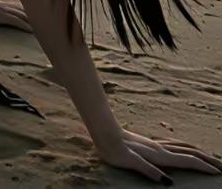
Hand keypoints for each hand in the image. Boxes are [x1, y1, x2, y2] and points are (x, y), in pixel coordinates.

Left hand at [94, 126, 221, 182]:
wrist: (104, 132)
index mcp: (159, 154)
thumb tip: (168, 182)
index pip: (187, 160)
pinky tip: (183, 150)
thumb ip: (148, 170)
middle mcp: (160, 148)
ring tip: (208, 158)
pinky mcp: (150, 143)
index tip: (218, 172)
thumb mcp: (130, 162)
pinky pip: (175, 145)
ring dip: (198, 153)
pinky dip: (186, 148)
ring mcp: (156, 144)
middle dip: (206, 159)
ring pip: (183, 147)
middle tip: (221, 167)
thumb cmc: (115, 149)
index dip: (203, 166)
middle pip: (190, 152)